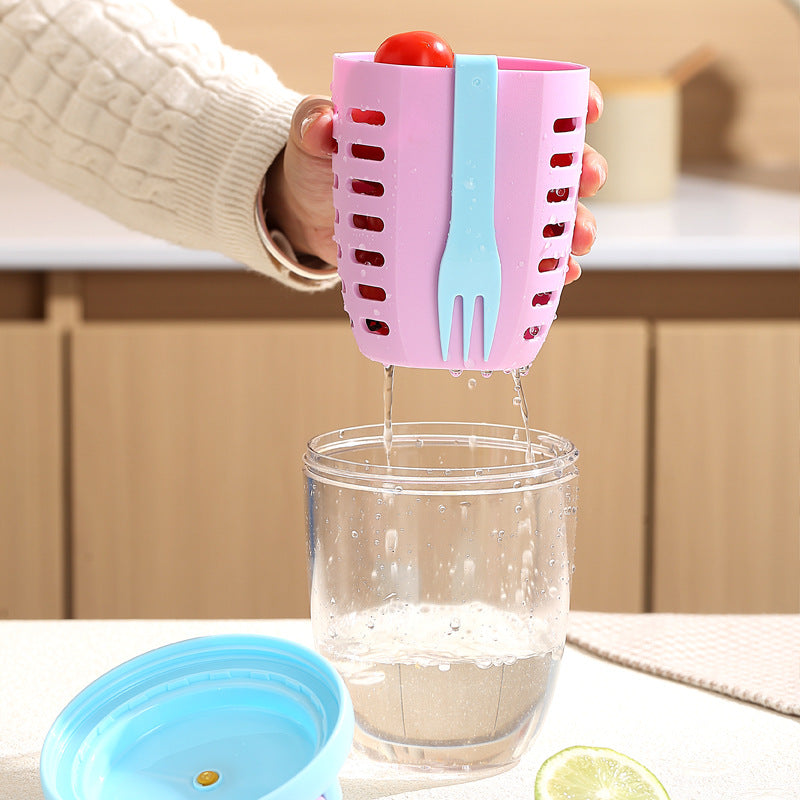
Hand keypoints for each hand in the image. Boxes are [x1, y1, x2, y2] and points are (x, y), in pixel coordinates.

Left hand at [264, 85, 607, 278]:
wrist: (309, 222)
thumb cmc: (318, 170)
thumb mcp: (314, 144)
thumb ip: (316, 128)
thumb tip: (325, 123)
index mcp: (442, 126)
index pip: (509, 102)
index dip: (556, 103)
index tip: (588, 108)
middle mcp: (464, 166)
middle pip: (537, 161)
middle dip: (577, 170)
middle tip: (589, 179)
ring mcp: (465, 211)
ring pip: (531, 214)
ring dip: (565, 228)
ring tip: (578, 246)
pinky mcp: (458, 252)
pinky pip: (506, 261)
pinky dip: (535, 271)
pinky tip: (557, 279)